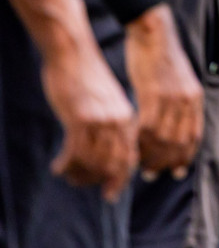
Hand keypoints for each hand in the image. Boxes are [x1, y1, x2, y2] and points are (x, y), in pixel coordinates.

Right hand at [40, 39, 137, 198]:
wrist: (75, 53)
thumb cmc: (88, 78)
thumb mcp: (107, 102)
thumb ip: (112, 124)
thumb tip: (110, 151)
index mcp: (128, 117)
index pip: (131, 156)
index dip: (122, 178)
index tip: (112, 193)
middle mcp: (119, 121)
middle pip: (115, 164)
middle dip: (100, 181)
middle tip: (82, 186)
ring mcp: (101, 121)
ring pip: (94, 162)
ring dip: (80, 175)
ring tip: (69, 176)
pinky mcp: (81, 119)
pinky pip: (75, 153)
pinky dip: (66, 165)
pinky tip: (57, 167)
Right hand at [124, 4, 202, 177]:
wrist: (154, 34)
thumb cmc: (160, 58)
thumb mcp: (178, 82)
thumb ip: (178, 103)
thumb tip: (174, 124)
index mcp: (195, 98)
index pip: (194, 135)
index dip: (185, 156)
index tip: (176, 171)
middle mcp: (188, 100)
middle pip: (179, 141)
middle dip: (167, 162)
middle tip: (152, 174)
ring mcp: (172, 97)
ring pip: (163, 136)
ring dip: (151, 155)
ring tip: (140, 167)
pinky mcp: (155, 92)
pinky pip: (148, 124)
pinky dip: (140, 140)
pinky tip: (131, 147)